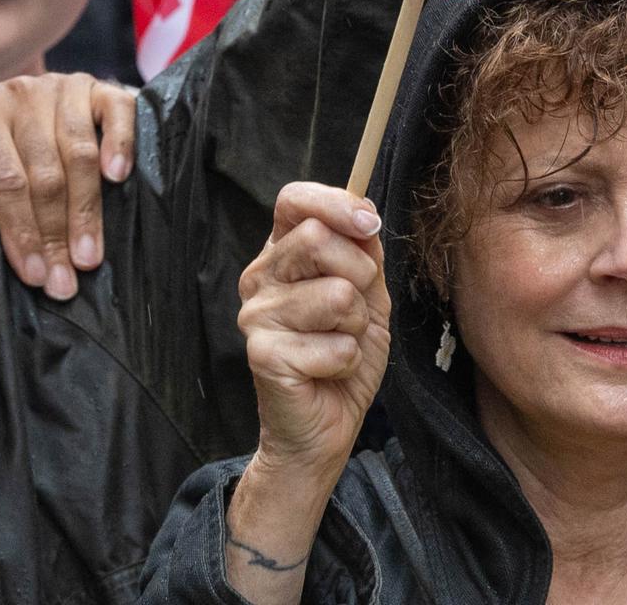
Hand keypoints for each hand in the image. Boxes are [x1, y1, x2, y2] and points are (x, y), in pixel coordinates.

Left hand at [0, 74, 136, 299]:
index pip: (6, 180)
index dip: (22, 231)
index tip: (34, 275)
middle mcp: (18, 93)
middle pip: (46, 173)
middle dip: (55, 235)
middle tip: (63, 282)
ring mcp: (59, 87)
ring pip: (80, 152)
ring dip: (87, 210)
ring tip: (88, 258)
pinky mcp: (93, 87)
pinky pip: (117, 110)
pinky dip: (122, 143)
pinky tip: (119, 178)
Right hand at [238, 182, 391, 475]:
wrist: (326, 426)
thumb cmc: (343, 356)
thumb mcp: (367, 296)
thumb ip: (364, 254)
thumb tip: (366, 215)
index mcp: (282, 254)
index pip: (293, 200)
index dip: (334, 203)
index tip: (370, 224)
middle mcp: (260, 277)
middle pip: (317, 238)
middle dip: (360, 275)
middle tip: (355, 312)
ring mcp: (256, 315)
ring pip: (337, 295)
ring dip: (357, 327)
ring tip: (339, 345)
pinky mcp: (263, 354)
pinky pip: (337, 344)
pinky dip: (348, 361)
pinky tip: (328, 371)